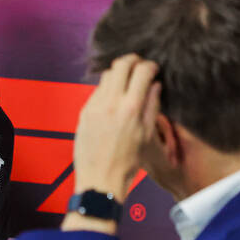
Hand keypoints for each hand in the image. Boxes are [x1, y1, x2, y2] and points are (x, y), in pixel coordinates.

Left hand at [72, 53, 160, 202]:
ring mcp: (94, 106)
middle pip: (120, 65)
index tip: (153, 68)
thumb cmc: (127, 162)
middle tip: (139, 66)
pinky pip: (96, 91)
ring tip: (126, 83)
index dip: (150, 65)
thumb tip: (155, 85)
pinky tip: (113, 99)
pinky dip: (107, 89)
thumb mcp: (147, 134)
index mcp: (131, 108)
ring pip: (106, 76)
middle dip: (132, 61)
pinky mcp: (84, 112)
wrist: (100, 178)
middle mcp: (111, 102)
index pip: (141, 71)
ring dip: (118, 74)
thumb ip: (152, 106)